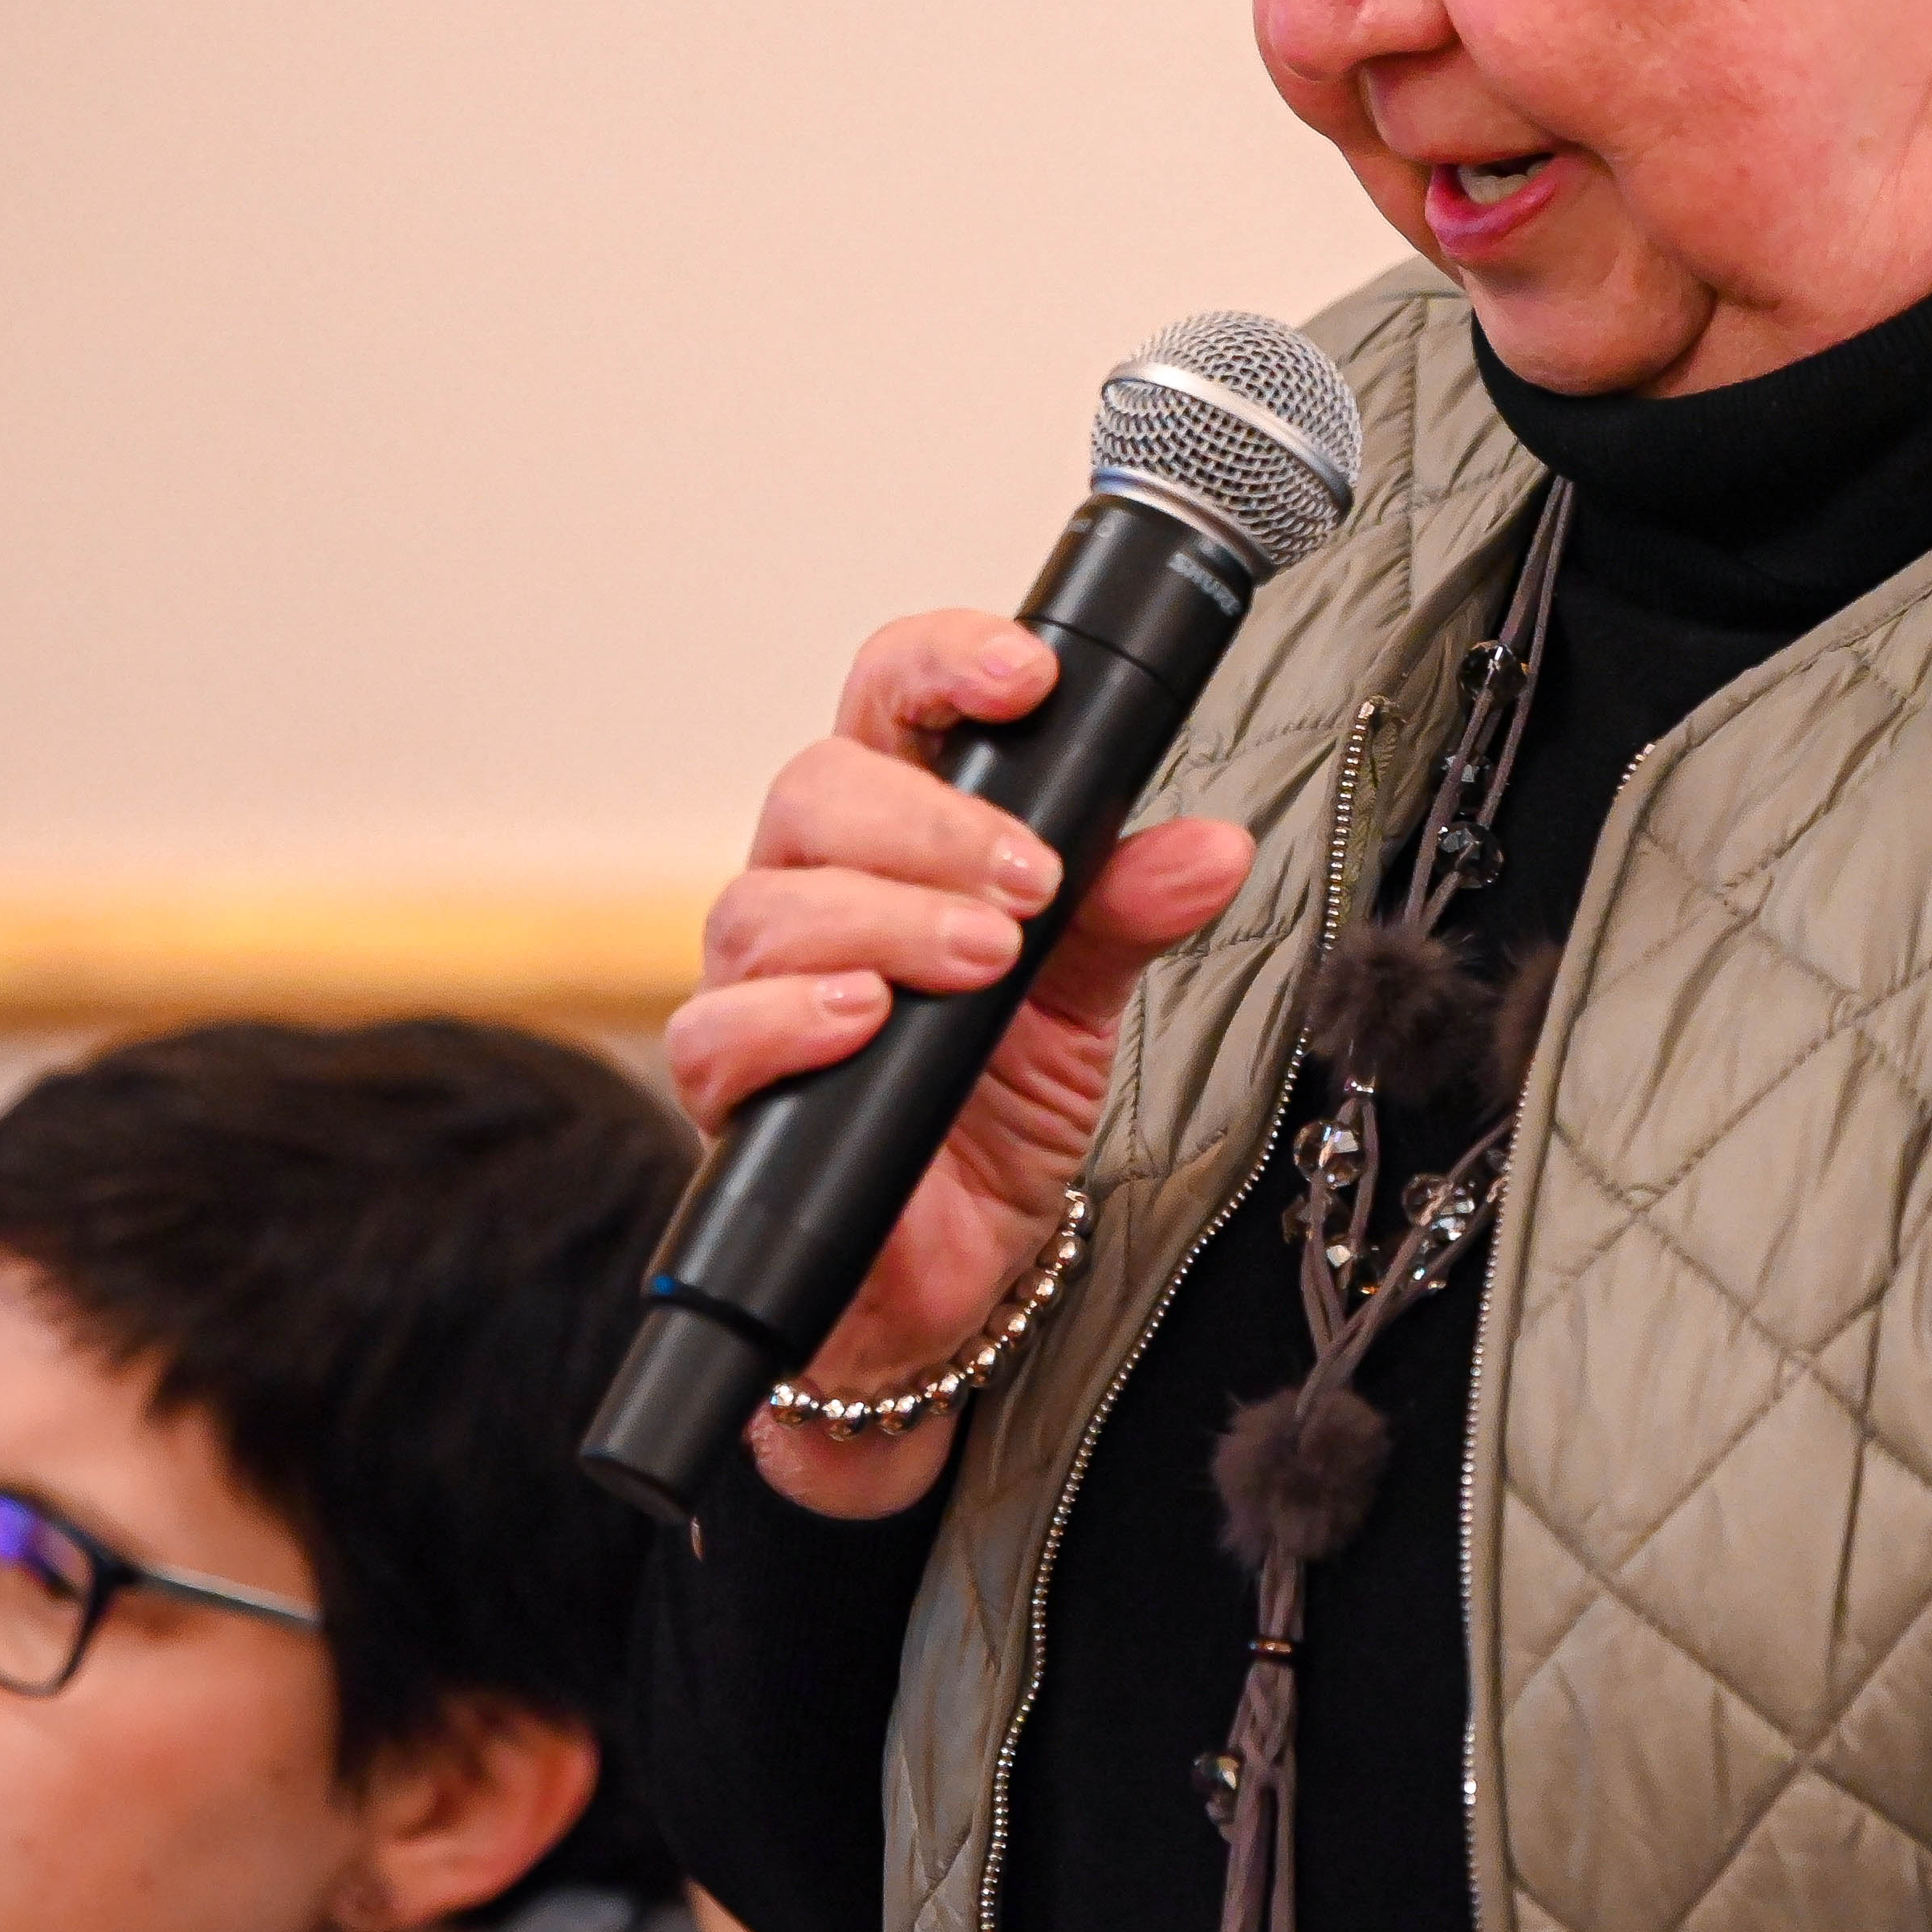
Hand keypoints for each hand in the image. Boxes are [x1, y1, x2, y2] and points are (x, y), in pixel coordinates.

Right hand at [667, 611, 1253, 1517]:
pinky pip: (718, 1029)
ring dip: (888, 918)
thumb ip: (1132, 910)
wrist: (949, 1267)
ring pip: (771, 903)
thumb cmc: (994, 1107)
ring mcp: (758, 985)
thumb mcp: (1087, 998)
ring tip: (983, 959)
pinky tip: (863, 1019)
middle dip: (932, 824)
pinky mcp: (728, 1086)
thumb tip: (1214, 845)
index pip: (889, 703)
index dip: (940, 664)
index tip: (1022, 675)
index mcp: (897, 838)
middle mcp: (813, 890)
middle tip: (1031, 884)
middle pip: (818, 789)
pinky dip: (791, 1017)